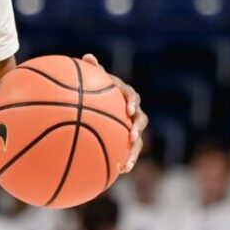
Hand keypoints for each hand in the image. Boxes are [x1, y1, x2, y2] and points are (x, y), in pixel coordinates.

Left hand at [81, 53, 146, 173]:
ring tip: (127, 164)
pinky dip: (125, 161)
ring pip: (138, 141)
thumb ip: (92, 71)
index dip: (132, 103)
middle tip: (132, 136)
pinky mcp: (127, 141)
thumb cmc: (96, 91)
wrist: (100, 106)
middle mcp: (133, 112)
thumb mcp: (94, 82)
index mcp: (125, 97)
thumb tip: (88, 56)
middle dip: (137, 129)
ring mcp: (132, 128)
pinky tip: (118, 173)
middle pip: (141, 121)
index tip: (129, 110)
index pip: (132, 97)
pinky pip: (128, 152)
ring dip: (134, 152)